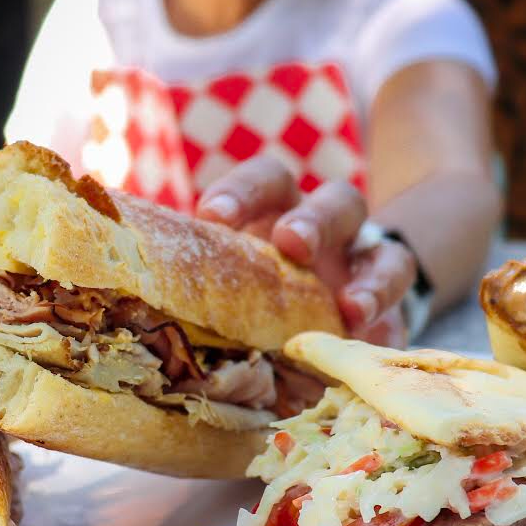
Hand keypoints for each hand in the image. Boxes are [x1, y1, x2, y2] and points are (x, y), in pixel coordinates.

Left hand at [196, 155, 416, 346]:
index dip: (242, 191)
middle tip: (291, 244)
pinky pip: (405, 316)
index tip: (212, 215)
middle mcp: (331, 231)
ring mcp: (369, 269)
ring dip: (371, 279)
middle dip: (314, 220)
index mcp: (283, 210)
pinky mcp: (397, 313)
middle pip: (337, 202)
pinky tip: (375, 345)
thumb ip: (199, 276)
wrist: (331, 307)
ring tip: (351, 308)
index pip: (268, 180)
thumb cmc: (259, 289)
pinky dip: (391, 330)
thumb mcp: (231, 273)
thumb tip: (120, 292)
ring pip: (386, 253)